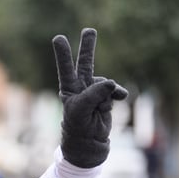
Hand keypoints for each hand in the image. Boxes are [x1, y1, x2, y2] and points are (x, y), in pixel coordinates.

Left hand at [53, 28, 127, 167]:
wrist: (89, 147)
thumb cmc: (78, 129)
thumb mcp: (81, 110)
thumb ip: (94, 93)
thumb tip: (110, 82)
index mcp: (70, 90)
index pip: (66, 69)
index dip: (64, 54)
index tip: (58, 38)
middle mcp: (81, 89)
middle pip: (85, 64)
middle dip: (88, 47)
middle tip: (89, 30)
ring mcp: (95, 94)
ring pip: (104, 81)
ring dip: (108, 90)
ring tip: (100, 109)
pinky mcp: (106, 100)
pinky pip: (115, 91)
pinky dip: (118, 94)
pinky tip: (120, 99)